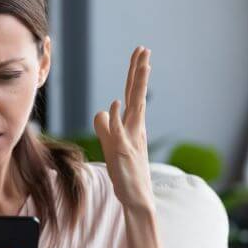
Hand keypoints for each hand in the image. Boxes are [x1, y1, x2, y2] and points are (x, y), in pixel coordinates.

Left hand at [93, 46, 154, 210]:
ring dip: (137, 86)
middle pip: (137, 94)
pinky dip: (118, 118)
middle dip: (140, 71)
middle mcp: (135, 128)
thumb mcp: (111, 145)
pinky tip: (116, 104)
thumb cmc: (125, 172)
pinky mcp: (123, 152)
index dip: (136, 74)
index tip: (141, 54)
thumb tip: (103, 110)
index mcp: (133, 125)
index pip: (133, 94)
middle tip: (144, 49)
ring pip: (135, 107)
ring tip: (142, 64)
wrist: (136, 198)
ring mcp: (130, 139)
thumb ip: (106, 127)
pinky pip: (119, 132)